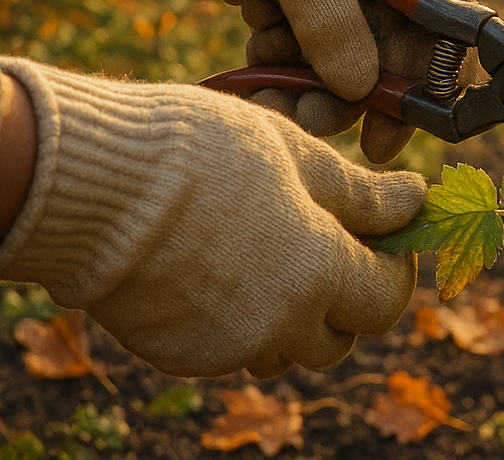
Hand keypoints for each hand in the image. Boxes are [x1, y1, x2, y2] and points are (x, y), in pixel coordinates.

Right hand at [0, 58, 425, 377]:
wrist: (87, 183)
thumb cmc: (202, 151)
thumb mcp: (297, 155)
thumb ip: (361, 192)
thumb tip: (416, 199)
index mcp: (320, 274)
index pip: (387, 299)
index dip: (396, 266)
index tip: (386, 233)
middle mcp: (278, 326)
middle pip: (339, 336)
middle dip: (346, 296)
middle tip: (330, 238)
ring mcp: (224, 345)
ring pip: (283, 347)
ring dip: (293, 313)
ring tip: (269, 246)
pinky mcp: (176, 352)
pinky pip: (230, 346)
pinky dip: (240, 318)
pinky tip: (218, 263)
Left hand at [68, 0, 479, 158]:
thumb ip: (333, 21)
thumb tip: (363, 89)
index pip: (443, 6)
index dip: (437, 66)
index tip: (412, 120)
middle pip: (387, 39)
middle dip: (356, 86)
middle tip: (321, 124)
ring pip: (338, 48)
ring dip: (309, 83)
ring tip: (270, 105)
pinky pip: (297, 42)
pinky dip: (277, 67)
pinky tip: (251, 81)